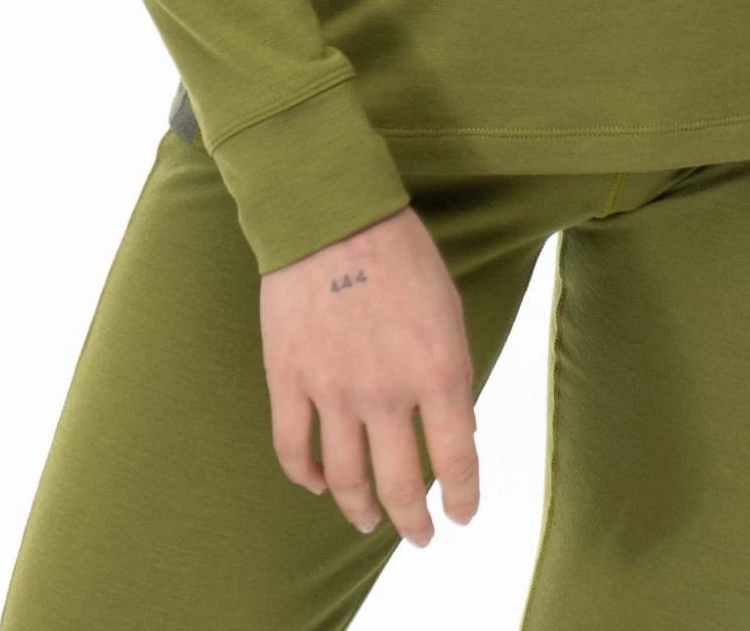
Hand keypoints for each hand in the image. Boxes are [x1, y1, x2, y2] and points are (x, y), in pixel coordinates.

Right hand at [261, 202, 479, 544]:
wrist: (331, 212)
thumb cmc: (400, 252)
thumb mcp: (448, 309)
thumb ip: (452, 373)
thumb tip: (458, 429)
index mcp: (437, 370)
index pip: (456, 463)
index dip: (461, 500)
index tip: (460, 515)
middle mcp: (386, 392)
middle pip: (399, 487)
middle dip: (412, 523)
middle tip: (417, 537)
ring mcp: (332, 390)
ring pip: (345, 480)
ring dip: (359, 511)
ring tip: (366, 521)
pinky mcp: (288, 378)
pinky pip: (293, 448)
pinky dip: (305, 477)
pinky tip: (318, 485)